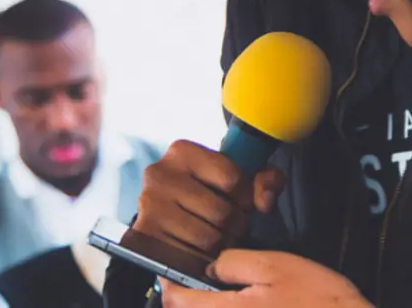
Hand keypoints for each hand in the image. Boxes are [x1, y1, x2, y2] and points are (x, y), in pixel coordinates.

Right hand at [133, 141, 285, 255]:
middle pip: (221, 213)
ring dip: (222, 245)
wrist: (170, 211)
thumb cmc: (210, 190)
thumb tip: (265, 202)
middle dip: (236, 225)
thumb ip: (266, 180)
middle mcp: (159, 174)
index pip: (232, 179)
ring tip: (220, 237)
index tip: (243, 203)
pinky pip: (190, 259)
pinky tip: (203, 251)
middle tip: (233, 226)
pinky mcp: (145, 236)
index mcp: (182, 151)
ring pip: (208, 239)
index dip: (247, 197)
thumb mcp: (241, 176)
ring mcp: (149, 206)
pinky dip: (203, 260)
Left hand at [161, 250, 372, 307]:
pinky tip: (243, 306)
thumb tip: (209, 267)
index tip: (173, 268)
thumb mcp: (275, 266)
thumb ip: (234, 264)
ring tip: (219, 291)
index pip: (175, 300)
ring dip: (205, 307)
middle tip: (198, 278)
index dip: (170, 281)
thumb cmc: (318, 300)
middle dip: (184, 298)